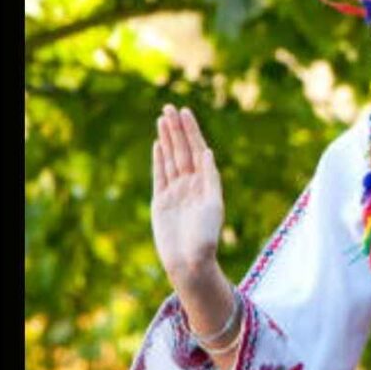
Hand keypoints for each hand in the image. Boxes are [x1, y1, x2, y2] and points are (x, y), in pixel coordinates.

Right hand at [152, 105, 224, 290]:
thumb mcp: (212, 206)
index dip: (192, 131)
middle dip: (177, 129)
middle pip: (183, 150)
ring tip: (162, 118)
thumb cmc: (206, 238)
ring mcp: (176, 191)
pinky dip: (159, 159)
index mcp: (206, 183)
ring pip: (171, 159)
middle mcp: (192, 184)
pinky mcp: (162, 201)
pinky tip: (158, 144)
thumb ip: (210, 179)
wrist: (189, 262)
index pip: (198, 150)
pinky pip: (160, 175)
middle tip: (170, 106)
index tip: (186, 112)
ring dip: (167, 139)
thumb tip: (208, 153)